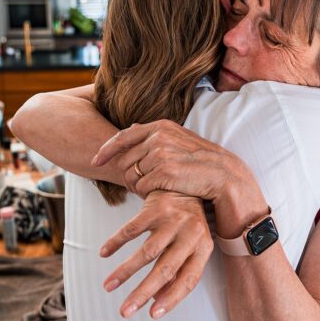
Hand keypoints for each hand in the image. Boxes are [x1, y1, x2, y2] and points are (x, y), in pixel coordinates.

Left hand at [92, 119, 248, 202]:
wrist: (224, 176)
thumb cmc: (201, 162)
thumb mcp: (178, 140)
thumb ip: (154, 135)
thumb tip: (128, 129)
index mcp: (161, 126)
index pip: (123, 136)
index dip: (106, 150)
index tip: (95, 161)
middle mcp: (159, 137)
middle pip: (125, 160)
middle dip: (128, 175)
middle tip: (142, 185)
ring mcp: (161, 154)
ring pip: (132, 175)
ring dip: (138, 186)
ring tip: (154, 188)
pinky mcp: (164, 172)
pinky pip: (142, 187)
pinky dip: (147, 194)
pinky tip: (160, 192)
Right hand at [99, 190, 213, 319]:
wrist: (185, 182)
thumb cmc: (188, 221)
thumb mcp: (191, 244)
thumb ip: (178, 271)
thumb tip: (158, 300)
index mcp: (203, 247)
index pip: (189, 280)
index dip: (171, 299)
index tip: (152, 315)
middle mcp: (190, 234)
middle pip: (165, 269)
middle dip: (143, 293)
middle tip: (125, 311)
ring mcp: (172, 219)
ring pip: (146, 252)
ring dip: (125, 272)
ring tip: (108, 286)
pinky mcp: (154, 207)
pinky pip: (131, 229)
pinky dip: (115, 242)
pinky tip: (104, 254)